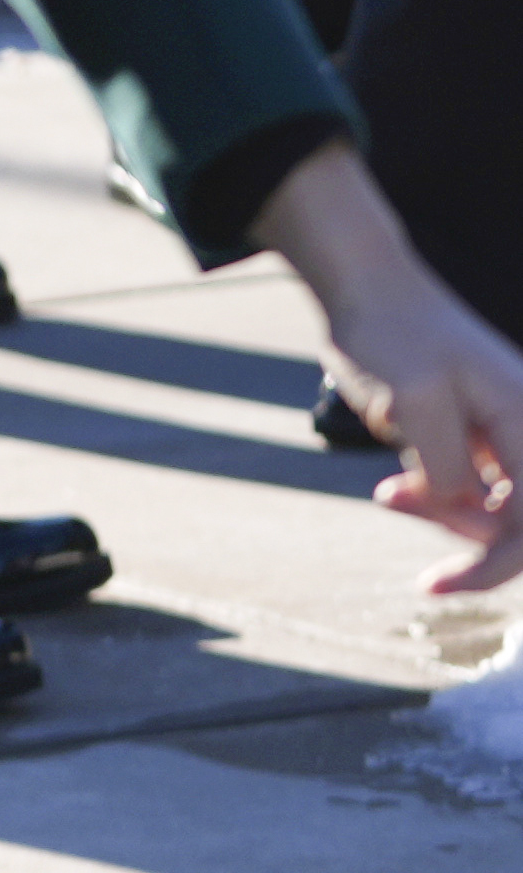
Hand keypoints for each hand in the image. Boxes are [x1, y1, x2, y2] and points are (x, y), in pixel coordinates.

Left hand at [247, 143, 522, 591]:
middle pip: (517, 518)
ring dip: (444, 515)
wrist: (364, 285)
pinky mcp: (476, 435)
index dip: (493, 564)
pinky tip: (396, 489)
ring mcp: (505, 433)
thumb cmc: (388, 334)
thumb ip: (445, 470)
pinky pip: (470, 487)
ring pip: (492, 507)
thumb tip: (463, 511)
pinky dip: (436, 497)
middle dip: (463, 532)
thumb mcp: (413, 406)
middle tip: (394, 499)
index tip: (437, 587)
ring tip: (389, 493)